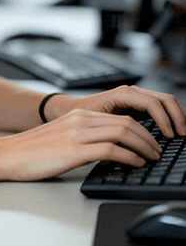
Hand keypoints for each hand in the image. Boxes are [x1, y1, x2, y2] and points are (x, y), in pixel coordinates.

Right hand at [0, 108, 165, 181]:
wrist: (6, 155)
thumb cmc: (30, 152)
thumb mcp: (61, 139)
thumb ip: (83, 139)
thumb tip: (108, 152)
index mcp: (78, 116)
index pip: (120, 118)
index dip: (142, 130)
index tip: (150, 143)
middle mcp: (80, 120)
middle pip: (126, 123)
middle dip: (149, 138)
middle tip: (157, 151)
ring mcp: (77, 134)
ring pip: (123, 132)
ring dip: (144, 146)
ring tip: (151, 158)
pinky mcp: (74, 150)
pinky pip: (111, 150)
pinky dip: (130, 157)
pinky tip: (135, 164)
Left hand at [69, 85, 185, 138]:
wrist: (70, 109)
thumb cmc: (80, 117)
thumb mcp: (95, 126)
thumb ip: (111, 137)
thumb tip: (126, 153)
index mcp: (122, 94)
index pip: (152, 103)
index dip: (164, 120)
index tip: (169, 136)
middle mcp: (131, 92)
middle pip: (164, 99)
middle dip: (176, 116)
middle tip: (182, 135)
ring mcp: (135, 96)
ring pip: (165, 100)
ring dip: (176, 116)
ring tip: (181, 133)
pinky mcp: (137, 103)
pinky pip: (160, 105)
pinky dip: (170, 115)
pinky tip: (172, 130)